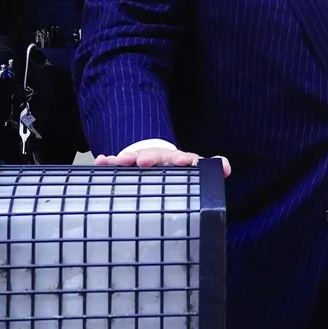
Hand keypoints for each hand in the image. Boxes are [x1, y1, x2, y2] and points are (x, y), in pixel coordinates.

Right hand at [93, 141, 231, 176]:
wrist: (159, 161)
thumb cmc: (177, 173)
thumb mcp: (193, 173)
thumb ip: (209, 169)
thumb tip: (227, 167)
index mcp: (178, 160)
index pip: (182, 158)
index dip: (182, 159)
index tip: (182, 162)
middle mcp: (160, 157)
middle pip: (155, 155)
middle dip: (148, 156)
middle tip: (141, 161)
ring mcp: (142, 158)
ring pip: (134, 156)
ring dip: (126, 157)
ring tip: (117, 161)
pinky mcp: (127, 163)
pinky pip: (117, 161)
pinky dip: (109, 161)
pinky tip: (101, 161)